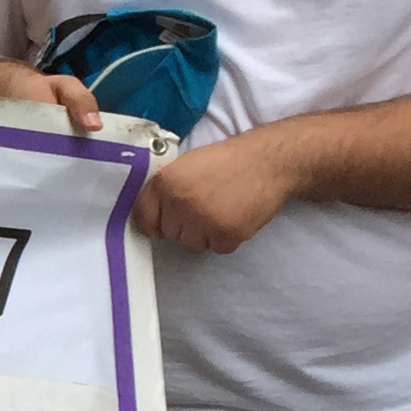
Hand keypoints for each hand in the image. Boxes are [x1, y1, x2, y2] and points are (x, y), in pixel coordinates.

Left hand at [132, 128, 298, 253]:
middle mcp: (180, 203)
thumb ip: (165, 189)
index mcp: (165, 183)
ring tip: (220, 211)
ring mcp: (203, 221)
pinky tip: (234, 218)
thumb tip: (149, 216)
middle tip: (204, 208)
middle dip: (183, 226)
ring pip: (191, 245)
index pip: (143, 219)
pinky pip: (217, 249)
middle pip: (169, 234)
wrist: (267, 162)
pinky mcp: (226, 235)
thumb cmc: (226, 161)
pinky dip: (225, 239)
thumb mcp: (185, 165)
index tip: (164, 221)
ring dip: (203, 234)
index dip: (154, 222)